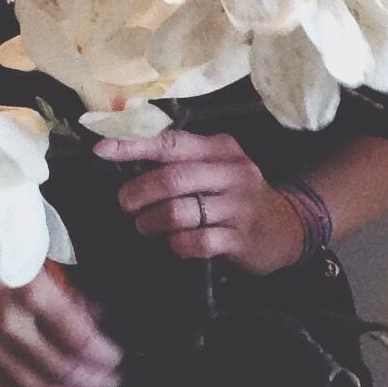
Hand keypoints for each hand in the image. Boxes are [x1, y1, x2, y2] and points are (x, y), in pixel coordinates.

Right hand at [0, 253, 122, 386]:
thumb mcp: (38, 256)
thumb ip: (68, 290)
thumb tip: (96, 317)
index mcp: (28, 290)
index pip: (75, 336)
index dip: (101, 354)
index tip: (116, 358)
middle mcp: (6, 322)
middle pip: (59, 369)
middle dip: (92, 380)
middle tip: (110, 381)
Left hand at [95, 129, 304, 275]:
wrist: (286, 227)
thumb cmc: (236, 194)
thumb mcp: (216, 166)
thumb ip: (180, 160)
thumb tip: (124, 154)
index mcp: (219, 148)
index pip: (169, 142)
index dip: (132, 146)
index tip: (101, 150)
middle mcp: (231, 173)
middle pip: (171, 179)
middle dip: (137, 193)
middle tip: (125, 204)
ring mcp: (238, 206)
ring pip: (178, 212)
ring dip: (151, 222)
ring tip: (146, 226)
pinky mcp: (240, 239)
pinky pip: (194, 241)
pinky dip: (175, 244)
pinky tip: (174, 243)